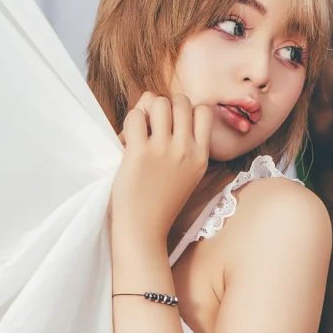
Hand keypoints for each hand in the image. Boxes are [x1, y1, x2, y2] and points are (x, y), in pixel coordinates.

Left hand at [109, 92, 212, 250]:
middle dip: (165, 105)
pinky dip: (129, 121)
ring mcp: (163, 151)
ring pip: (159, 102)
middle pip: (181, 101)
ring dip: (146, 109)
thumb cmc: (161, 204)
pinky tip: (128, 139)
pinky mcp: (139, 154)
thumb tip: (170, 112)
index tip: (173, 124)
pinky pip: (135, 116)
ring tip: (140, 129)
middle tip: (153, 125)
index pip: (204, 111)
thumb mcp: (189, 176)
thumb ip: (188, 148)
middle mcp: (186, 150)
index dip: (187, 110)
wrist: (143, 231)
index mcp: (201, 156)